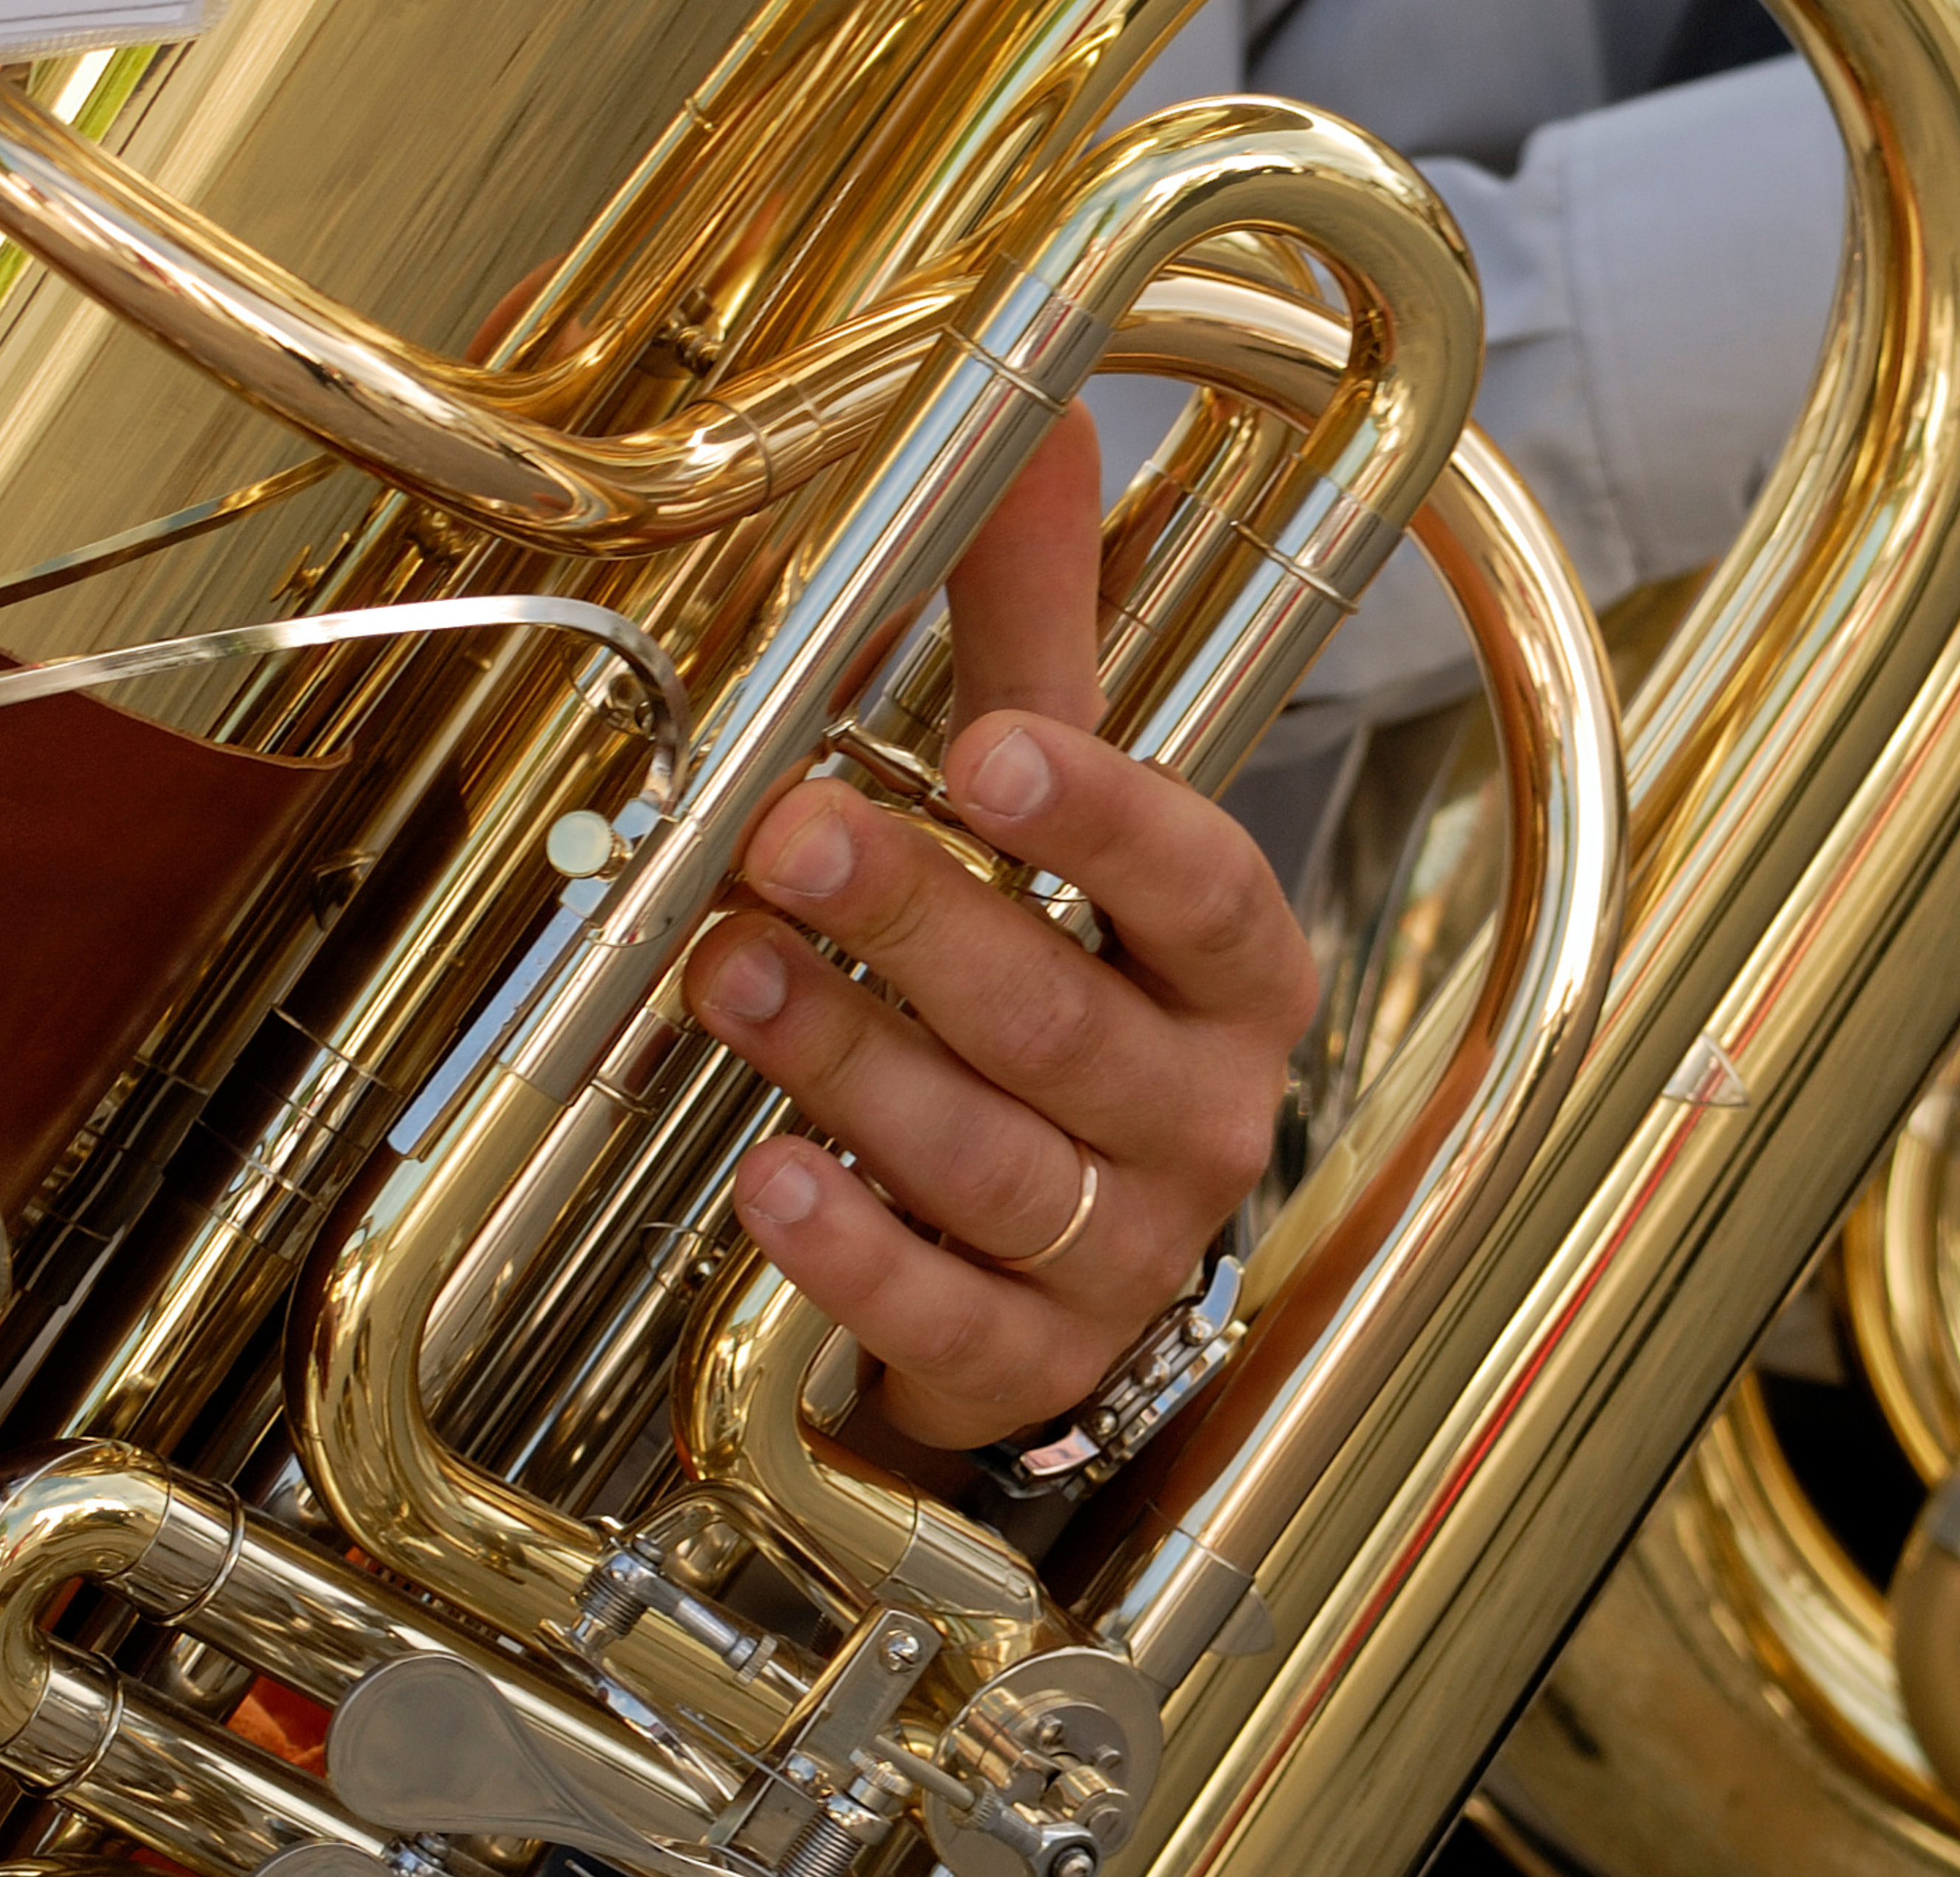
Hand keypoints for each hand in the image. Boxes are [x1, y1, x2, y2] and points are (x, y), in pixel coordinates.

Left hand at [684, 411, 1315, 1446]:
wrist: (1058, 1262)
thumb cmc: (1054, 1009)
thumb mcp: (1056, 830)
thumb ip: (1038, 647)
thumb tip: (1043, 430)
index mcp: (1232, 973)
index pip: (1199, 887)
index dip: (1102, 825)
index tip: (994, 754)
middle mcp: (1200, 1115)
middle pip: (1064, 1019)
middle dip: (914, 923)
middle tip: (782, 837)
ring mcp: (1125, 1251)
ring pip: (995, 1160)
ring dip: (850, 1064)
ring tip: (727, 976)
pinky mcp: (1036, 1362)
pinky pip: (947, 1313)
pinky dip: (852, 1256)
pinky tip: (767, 1184)